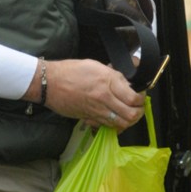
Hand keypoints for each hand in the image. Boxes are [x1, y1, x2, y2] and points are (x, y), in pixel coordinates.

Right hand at [25, 58, 144, 130]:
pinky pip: (108, 126)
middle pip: (131, 114)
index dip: (141, 98)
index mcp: (107, 82)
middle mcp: (104, 98)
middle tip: (138, 107)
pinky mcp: (89, 118)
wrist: (49, 83)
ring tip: (129, 114)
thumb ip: (112, 75)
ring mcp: (96, 110)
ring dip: (129, 121)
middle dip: (139, 112)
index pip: (133, 97)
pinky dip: (115, 125)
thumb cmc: (69, 71)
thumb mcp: (95, 65)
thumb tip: (125, 84)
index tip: (140, 95)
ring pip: (122, 124)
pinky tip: (115, 118)